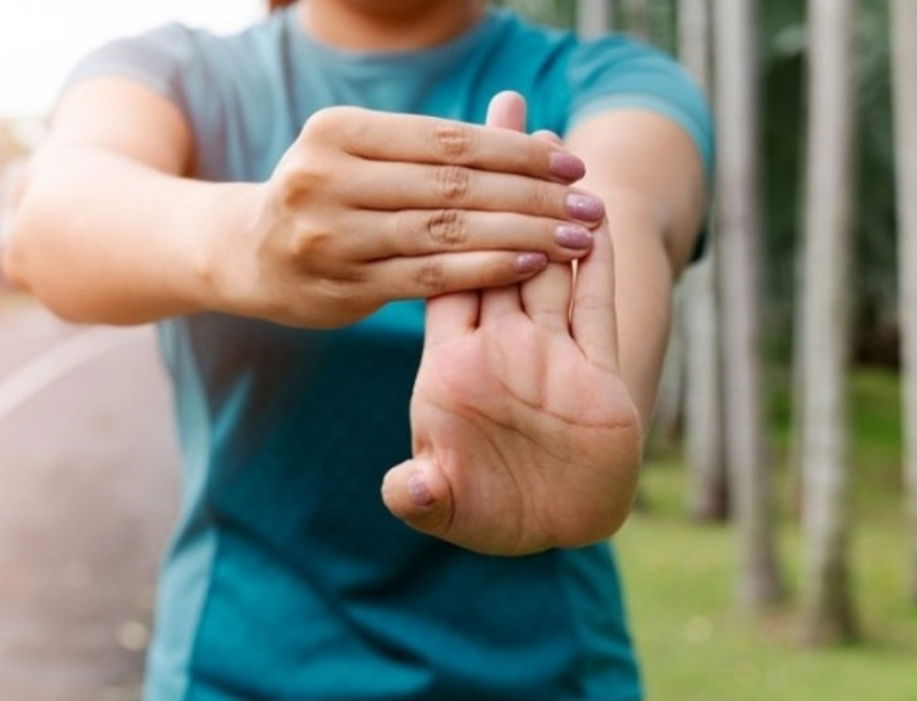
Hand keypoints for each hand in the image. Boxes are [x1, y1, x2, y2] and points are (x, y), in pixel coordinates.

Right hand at [225, 106, 606, 326]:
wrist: (251, 255)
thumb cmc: (330, 197)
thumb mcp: (363, 155)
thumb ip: (429, 149)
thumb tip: (523, 122)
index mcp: (338, 131)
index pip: (448, 139)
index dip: (517, 153)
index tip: (573, 164)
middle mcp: (327, 177)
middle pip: (454, 185)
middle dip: (532, 195)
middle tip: (589, 205)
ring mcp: (332, 236)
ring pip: (447, 231)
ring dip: (522, 234)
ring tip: (576, 237)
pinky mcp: (343, 287)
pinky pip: (430, 278)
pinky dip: (486, 269)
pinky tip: (532, 265)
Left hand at [380, 94, 641, 554]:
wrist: (558, 530)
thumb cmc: (496, 516)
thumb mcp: (451, 507)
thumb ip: (426, 494)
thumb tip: (409, 486)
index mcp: (453, 367)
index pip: (446, 274)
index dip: (444, 216)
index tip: (442, 156)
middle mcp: (502, 346)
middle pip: (494, 245)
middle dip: (499, 181)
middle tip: (507, 108)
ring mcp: (551, 352)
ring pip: (547, 261)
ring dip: (550, 203)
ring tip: (553, 141)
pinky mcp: (597, 369)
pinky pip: (595, 302)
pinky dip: (596, 258)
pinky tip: (596, 210)